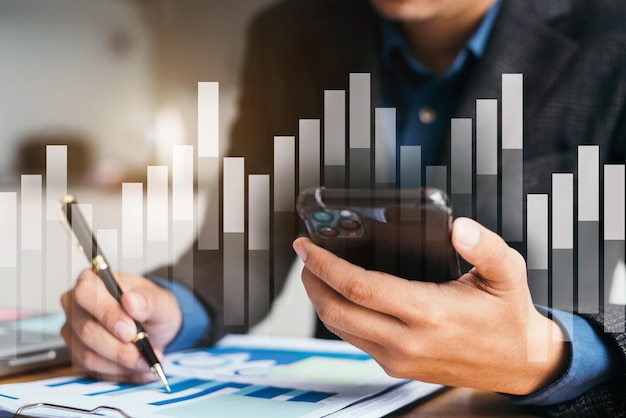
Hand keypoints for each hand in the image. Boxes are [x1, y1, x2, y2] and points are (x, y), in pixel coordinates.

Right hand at [60, 271, 181, 382]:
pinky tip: (140, 370)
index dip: (106, 313)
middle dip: (119, 347)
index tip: (130, 331)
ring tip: (148, 361)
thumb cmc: (151, 306)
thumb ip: (148, 300)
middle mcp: (76, 306)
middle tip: (145, 352)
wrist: (154, 325)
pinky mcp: (78, 355)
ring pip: (89, 355)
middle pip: (87, 331)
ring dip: (122, 363)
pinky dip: (121, 374)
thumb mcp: (160, 300)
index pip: (86, 293)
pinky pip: (94, 371)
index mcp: (92, 281)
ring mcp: (74, 333)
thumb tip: (131, 301)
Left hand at [293, 217, 569, 394]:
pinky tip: (342, 297)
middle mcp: (407, 341)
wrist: (519, 364)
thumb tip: (459, 227)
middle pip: (337, 311)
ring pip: (340, 329)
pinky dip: (339, 316)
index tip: (307, 247)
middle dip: (312, 282)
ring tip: (316, 273)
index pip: (358, 287)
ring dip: (321, 299)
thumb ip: (484, 247)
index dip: (326, 265)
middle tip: (305, 257)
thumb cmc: (508, 317)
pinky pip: (355, 340)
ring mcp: (399, 358)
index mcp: (429, 313)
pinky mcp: (398, 367)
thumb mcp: (507, 273)